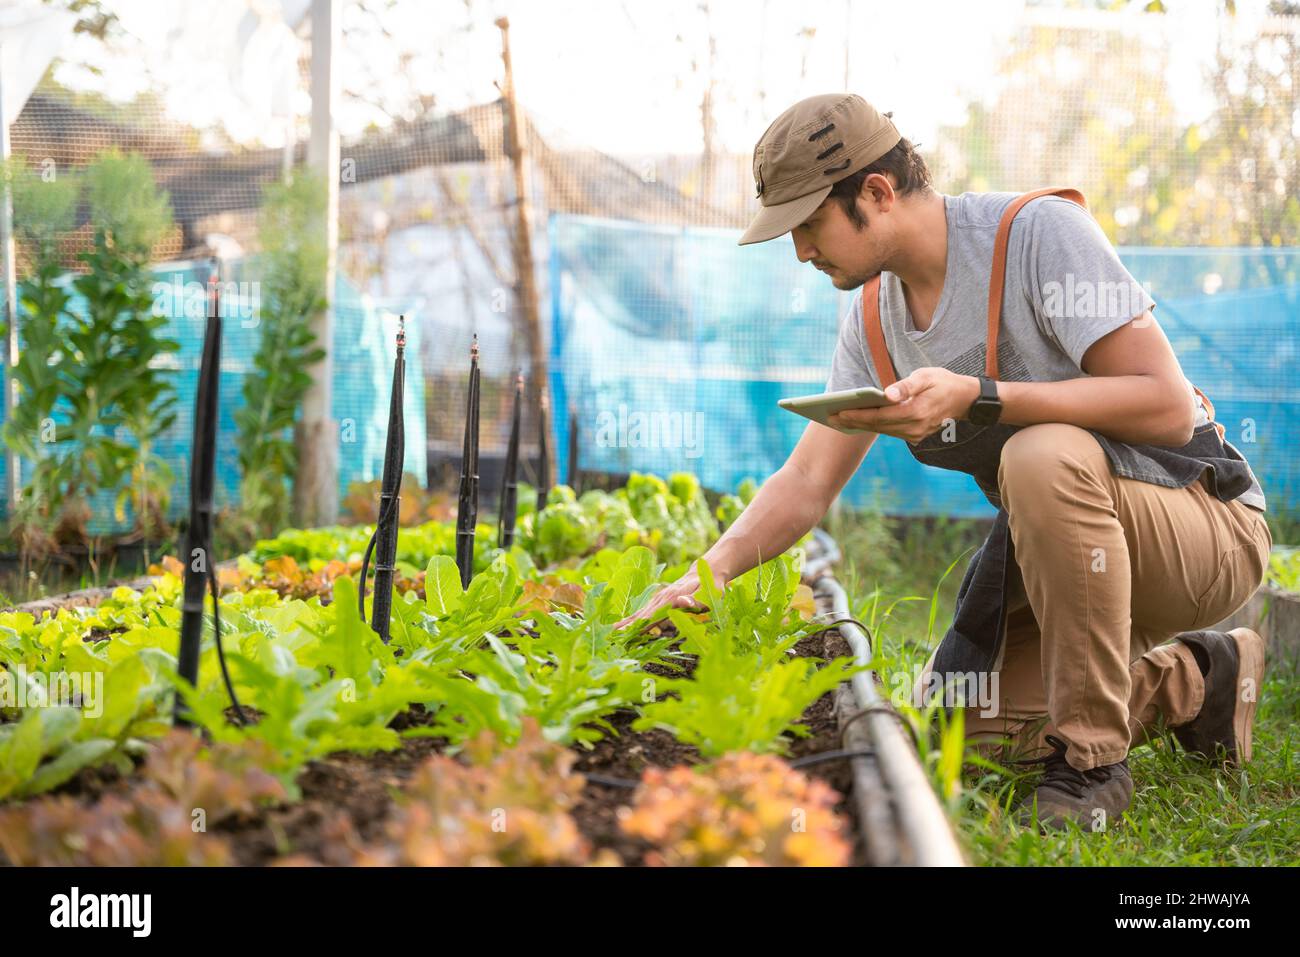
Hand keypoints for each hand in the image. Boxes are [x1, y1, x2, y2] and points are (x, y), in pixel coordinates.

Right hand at [613, 566, 722, 629]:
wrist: (707, 571)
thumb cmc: (710, 586)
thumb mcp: (709, 594)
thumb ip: (697, 600)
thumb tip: (684, 602)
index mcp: (671, 599)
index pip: (651, 615)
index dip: (638, 626)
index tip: (623, 634)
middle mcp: (660, 598)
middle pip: (640, 615)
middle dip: (626, 627)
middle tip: (609, 638)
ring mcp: (658, 599)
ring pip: (638, 614)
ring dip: (625, 624)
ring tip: (609, 634)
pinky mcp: (658, 602)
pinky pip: (642, 613)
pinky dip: (630, 620)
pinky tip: (619, 627)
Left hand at [828, 368, 980, 442]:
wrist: (965, 399)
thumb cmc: (944, 382)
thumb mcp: (926, 376)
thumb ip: (906, 386)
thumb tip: (886, 394)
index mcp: (916, 412)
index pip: (880, 416)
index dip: (858, 415)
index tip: (838, 412)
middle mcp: (915, 427)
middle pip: (877, 426)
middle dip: (853, 421)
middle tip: (829, 417)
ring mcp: (916, 435)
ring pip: (882, 431)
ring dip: (860, 425)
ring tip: (839, 419)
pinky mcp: (916, 437)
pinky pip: (890, 432)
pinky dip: (874, 426)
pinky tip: (858, 421)